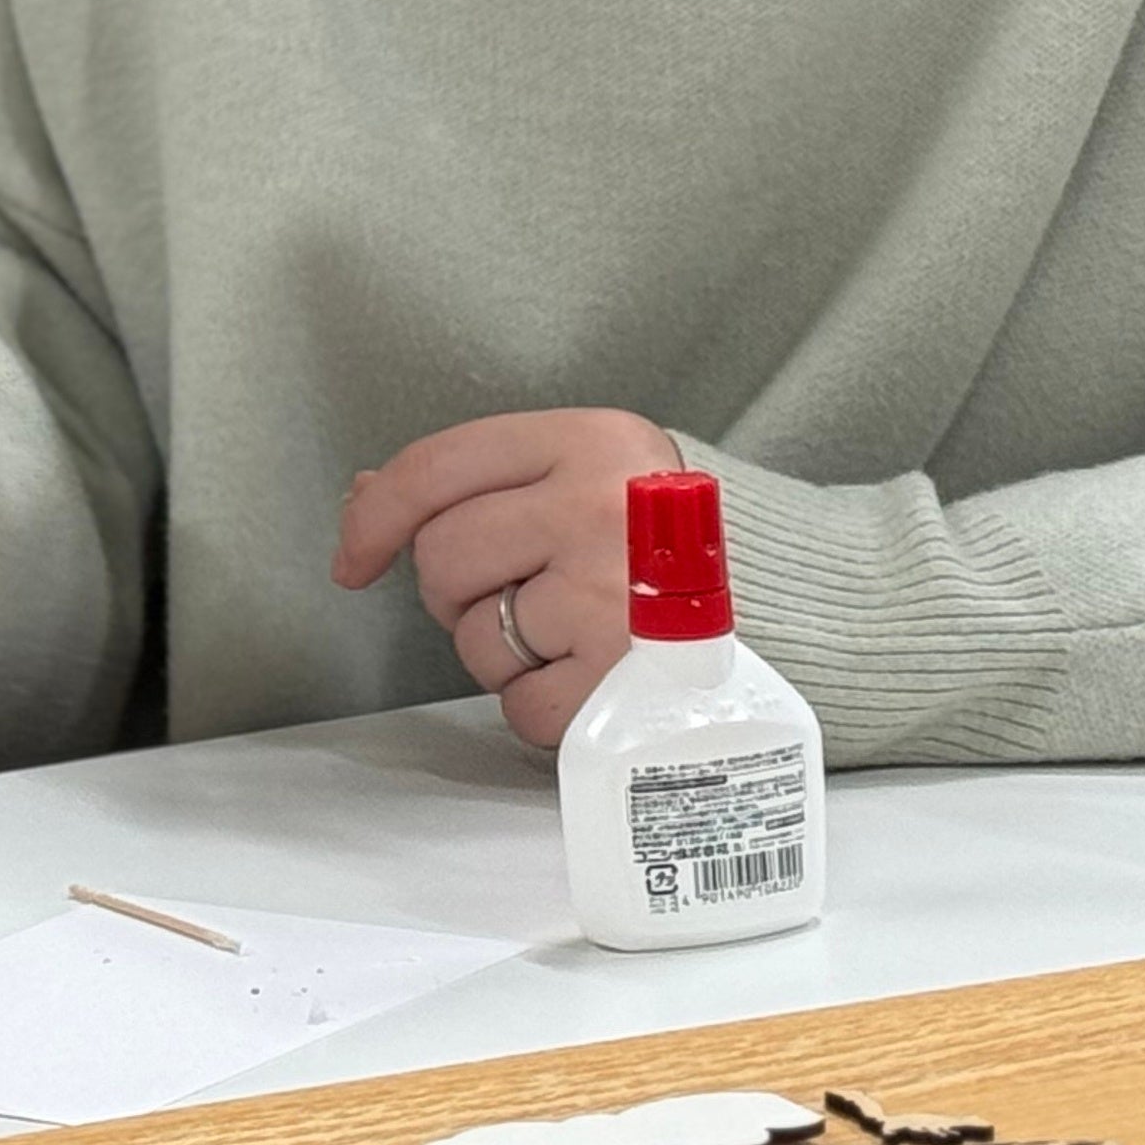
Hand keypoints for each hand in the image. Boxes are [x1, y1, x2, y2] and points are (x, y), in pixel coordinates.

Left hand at [333, 409, 684, 745]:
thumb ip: (474, 480)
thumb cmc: (664, 540)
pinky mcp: (629, 677)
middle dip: (458, 587)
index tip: (355, 557)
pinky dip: (539, 702)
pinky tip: (586, 672)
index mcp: (588, 441)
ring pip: (473, 636)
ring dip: (500, 648)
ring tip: (569, 628)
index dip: (374, 518)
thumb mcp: (580, 473)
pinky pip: (519, 704)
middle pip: (441, 557)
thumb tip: (366, 497)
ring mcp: (616, 596)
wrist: (790, 605)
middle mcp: (603, 509)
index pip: (433, 470)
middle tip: (518, 589)